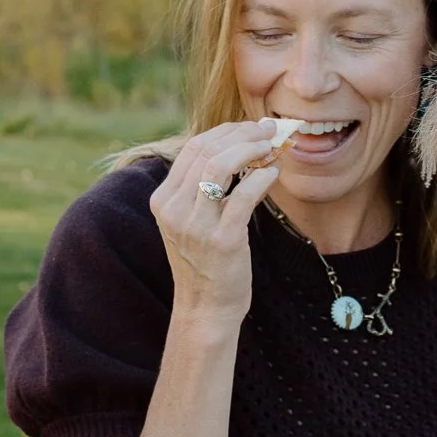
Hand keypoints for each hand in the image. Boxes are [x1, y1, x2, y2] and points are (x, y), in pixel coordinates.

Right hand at [150, 120, 280, 322]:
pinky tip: (273, 174)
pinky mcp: (222, 240)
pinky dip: (261, 178)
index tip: (251, 127)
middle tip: (268, 130)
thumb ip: (207, 187)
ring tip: (271, 146)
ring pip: (220, 166)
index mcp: (163, 199)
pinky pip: (243, 196)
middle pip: (206, 150)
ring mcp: (195, 225)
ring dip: (251, 149)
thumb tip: (243, 149)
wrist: (206, 309)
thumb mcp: (194, 221)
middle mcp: (174, 209)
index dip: (226, 131)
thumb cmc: (207, 262)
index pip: (192, 148)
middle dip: (242, 134)